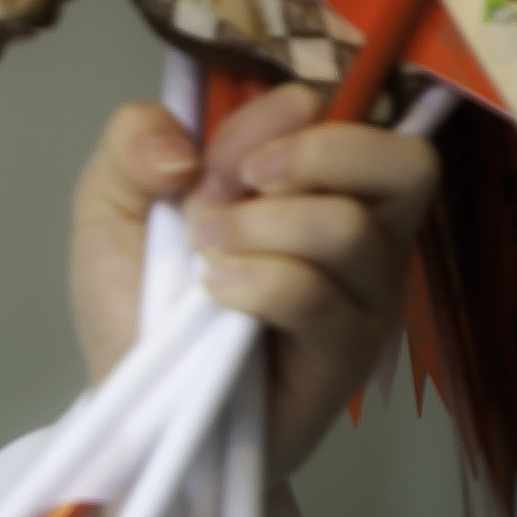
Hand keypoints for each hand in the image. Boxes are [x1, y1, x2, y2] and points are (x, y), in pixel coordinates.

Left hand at [69, 85, 438, 476]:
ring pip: (350, 229)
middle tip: (238, 188)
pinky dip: (255, 283)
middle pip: (406, 163)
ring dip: (259, 229)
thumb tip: (182, 143)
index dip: (269, 119)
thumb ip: (132, 140)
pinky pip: (316, 297)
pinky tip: (216, 299)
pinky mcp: (347, 357)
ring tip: (206, 258)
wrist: (131, 405)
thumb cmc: (136, 298)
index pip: (343, 111)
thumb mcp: (110, 200)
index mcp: (315, 180)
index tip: (206, 162)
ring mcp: (364, 297)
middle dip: (311, 157)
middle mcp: (361, 231)